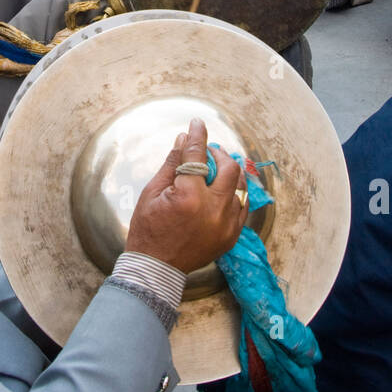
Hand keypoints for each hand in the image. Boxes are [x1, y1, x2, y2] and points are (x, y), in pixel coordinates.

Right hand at [125, 119, 246, 272]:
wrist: (155, 268)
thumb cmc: (148, 230)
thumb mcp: (152, 192)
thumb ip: (172, 164)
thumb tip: (183, 139)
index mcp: (190, 197)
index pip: (198, 156)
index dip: (198, 136)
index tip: (198, 123)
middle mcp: (213, 210)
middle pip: (230, 169)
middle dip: (220, 154)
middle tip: (210, 151)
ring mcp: (226, 225)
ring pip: (241, 188)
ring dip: (231, 174)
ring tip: (218, 169)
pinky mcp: (231, 236)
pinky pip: (243, 208)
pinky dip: (235, 194)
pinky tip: (224, 190)